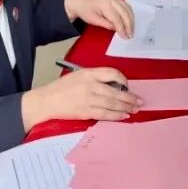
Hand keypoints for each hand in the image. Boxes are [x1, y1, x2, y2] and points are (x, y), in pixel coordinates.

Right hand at [21, 68, 140, 129]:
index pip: (112, 73)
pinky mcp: (87, 112)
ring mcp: (89, 99)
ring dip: (127, 107)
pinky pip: (106, 114)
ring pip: (113, 103)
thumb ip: (95, 78)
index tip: (127, 86)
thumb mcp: (78, 75)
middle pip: (116, 91)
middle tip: (140, 101)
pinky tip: (124, 115)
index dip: (123, 80)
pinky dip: (117, 115)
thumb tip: (114, 87)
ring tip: (136, 109)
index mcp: (88, 73)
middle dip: (130, 97)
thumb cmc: (61, 88)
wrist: (47, 100)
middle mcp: (91, 85)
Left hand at [64, 0, 133, 38]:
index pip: (116, 18)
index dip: (122, 28)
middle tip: (130, 35)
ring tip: (131, 30)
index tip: (125, 37)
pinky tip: (130, 22)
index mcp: (104, 4)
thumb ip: (107, 25)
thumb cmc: (85, 12)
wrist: (80, 2)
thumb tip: (118, 30)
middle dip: (129, 25)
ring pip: (128, 9)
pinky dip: (129, 14)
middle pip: (124, 13)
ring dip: (131, 20)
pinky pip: (126, 6)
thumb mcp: (94, 21)